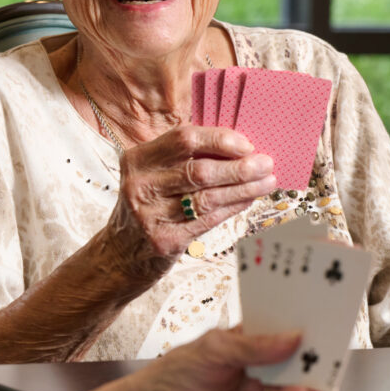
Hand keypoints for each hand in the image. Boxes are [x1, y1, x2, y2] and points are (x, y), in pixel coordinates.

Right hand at [106, 125, 276, 274]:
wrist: (122, 251)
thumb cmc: (148, 203)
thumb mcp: (152, 173)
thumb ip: (183, 158)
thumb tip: (237, 148)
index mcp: (137, 159)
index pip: (183, 139)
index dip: (219, 140)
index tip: (246, 144)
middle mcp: (140, 184)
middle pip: (200, 170)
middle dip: (239, 167)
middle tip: (266, 163)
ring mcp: (150, 214)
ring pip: (208, 197)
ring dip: (243, 188)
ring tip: (267, 182)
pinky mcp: (164, 239)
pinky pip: (208, 220)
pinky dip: (233, 207)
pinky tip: (248, 200)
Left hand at [134, 327, 314, 390]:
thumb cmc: (177, 372)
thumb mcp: (215, 349)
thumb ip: (254, 346)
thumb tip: (292, 338)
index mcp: (244, 344)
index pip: (276, 335)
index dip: (296, 330)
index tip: (319, 327)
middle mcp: (253, 369)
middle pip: (288, 366)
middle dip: (308, 366)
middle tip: (326, 365)